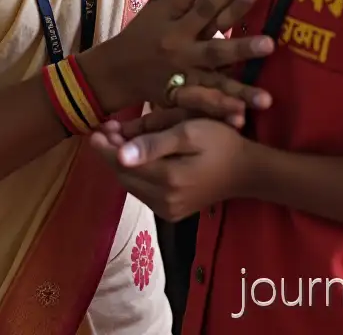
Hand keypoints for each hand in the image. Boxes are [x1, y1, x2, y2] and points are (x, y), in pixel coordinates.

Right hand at [79, 0, 273, 124]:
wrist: (114, 74)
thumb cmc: (144, 33)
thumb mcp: (159, 7)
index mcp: (169, 14)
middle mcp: (176, 39)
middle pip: (208, 18)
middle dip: (234, 3)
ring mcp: (180, 68)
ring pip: (214, 59)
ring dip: (242, 51)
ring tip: (270, 45)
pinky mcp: (182, 95)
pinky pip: (206, 101)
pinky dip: (223, 106)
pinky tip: (244, 111)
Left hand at [90, 116, 250, 220]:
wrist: (246, 172)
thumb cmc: (220, 143)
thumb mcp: (189, 132)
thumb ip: (154, 142)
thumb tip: (119, 154)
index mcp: (168, 180)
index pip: (122, 164)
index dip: (105, 148)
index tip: (96, 130)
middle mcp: (164, 202)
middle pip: (123, 176)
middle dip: (111, 153)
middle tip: (107, 130)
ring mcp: (167, 211)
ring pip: (131, 185)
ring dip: (121, 163)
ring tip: (118, 139)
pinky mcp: (171, 213)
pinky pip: (143, 191)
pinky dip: (135, 173)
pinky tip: (136, 157)